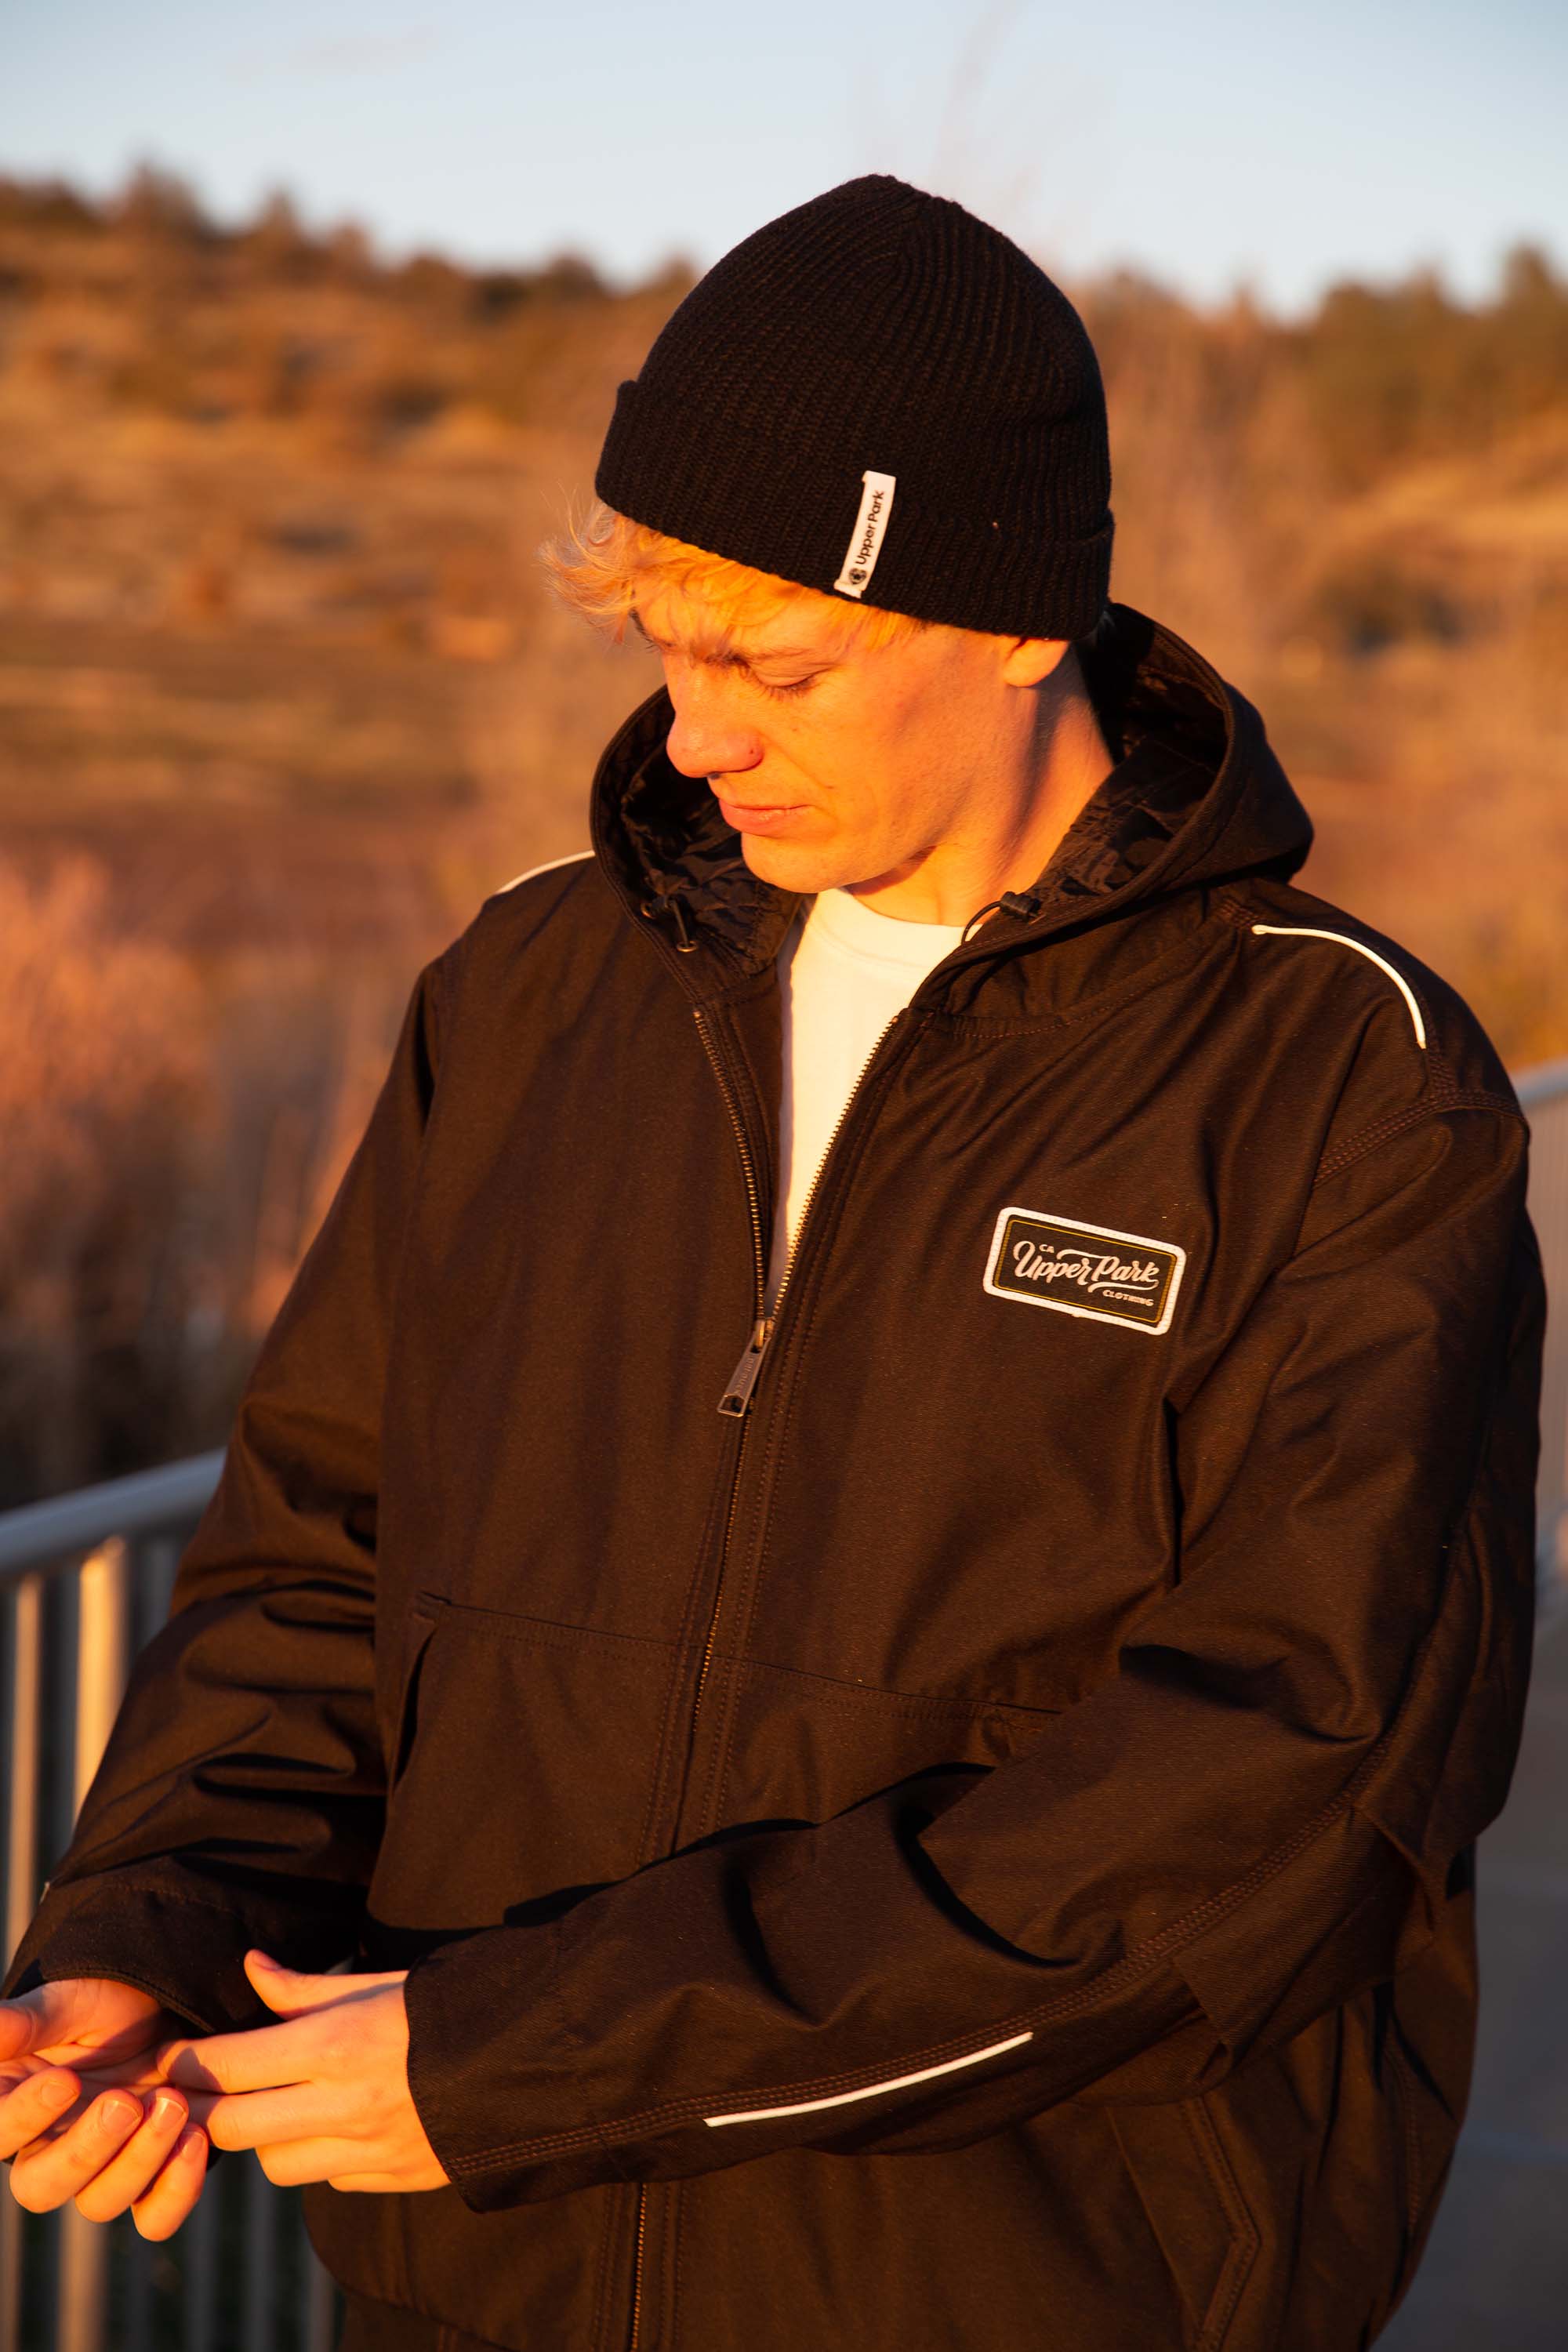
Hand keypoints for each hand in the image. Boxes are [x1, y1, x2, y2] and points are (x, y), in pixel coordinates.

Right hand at [1, 1978, 207, 2236]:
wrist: (166, 2010)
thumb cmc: (106, 2003)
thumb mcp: (69, 2004)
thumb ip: (27, 2022)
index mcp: (15, 2106)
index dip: (26, 2117)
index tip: (66, 2080)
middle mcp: (49, 2149)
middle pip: (41, 2189)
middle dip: (86, 2150)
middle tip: (126, 2102)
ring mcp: (100, 2170)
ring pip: (100, 2202)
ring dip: (140, 2159)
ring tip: (175, 2103)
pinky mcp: (149, 2179)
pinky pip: (155, 2217)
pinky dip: (177, 2189)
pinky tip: (196, 2138)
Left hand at [160, 1951, 450, 2193]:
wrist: (534, 2055)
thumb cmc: (450, 2005)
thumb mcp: (379, 1982)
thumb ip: (306, 1988)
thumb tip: (250, 1966)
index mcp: (338, 2045)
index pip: (230, 2064)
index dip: (187, 2063)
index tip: (167, 2058)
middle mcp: (346, 2106)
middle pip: (233, 2128)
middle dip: (206, 2110)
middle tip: (195, 2092)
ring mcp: (370, 2150)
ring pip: (274, 2165)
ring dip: (265, 2138)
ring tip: (281, 2105)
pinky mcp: (394, 2178)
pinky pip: (327, 2179)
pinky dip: (317, 2156)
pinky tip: (336, 2124)